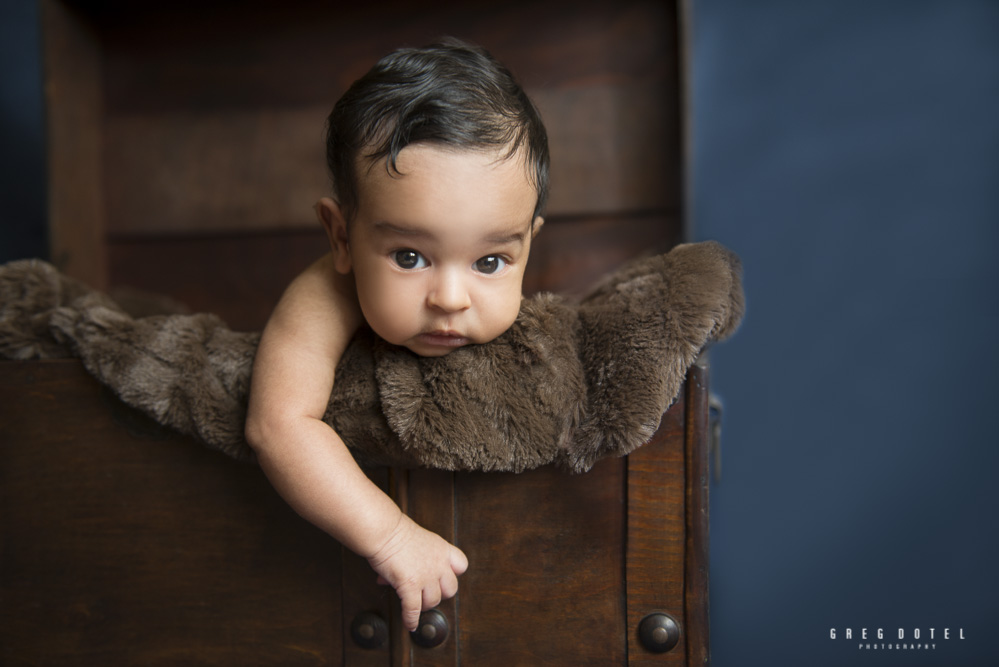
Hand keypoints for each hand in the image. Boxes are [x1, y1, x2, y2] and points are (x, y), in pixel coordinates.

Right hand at [366, 513, 467, 631]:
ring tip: (415, 604)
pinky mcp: (410, 586)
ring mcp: (426, 576)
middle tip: (427, 593)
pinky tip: (410, 624)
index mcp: (441, 549)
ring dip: (424, 605)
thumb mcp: (416, 539)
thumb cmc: (394, 531)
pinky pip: (413, 609)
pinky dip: (411, 619)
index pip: (461, 565)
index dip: (453, 574)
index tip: (443, 578)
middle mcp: (438, 564)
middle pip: (451, 589)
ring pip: (433, 601)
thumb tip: (400, 574)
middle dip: (440, 594)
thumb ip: (416, 557)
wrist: (384, 531)